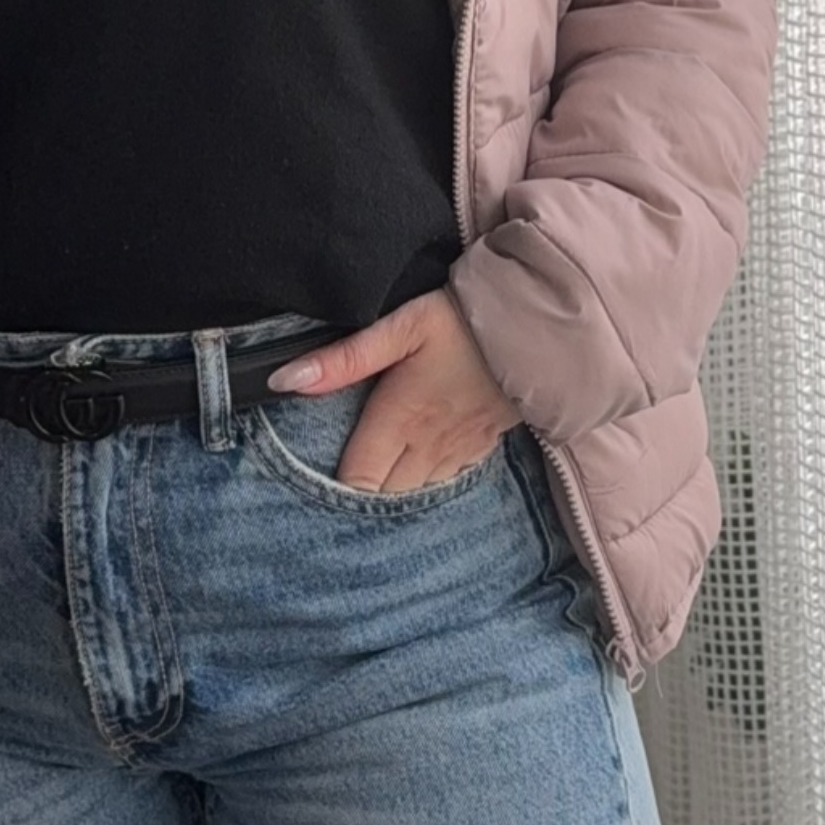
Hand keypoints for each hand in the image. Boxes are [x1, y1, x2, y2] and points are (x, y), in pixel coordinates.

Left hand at [267, 288, 524, 492]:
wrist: (538, 329)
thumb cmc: (463, 322)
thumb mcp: (400, 328)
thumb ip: (345, 359)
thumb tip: (285, 380)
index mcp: (400, 420)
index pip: (357, 482)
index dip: (329, 496)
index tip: (306, 495)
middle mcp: (427, 447)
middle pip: (383, 498)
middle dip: (357, 501)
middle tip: (328, 497)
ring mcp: (457, 453)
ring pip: (414, 495)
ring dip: (390, 497)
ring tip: (366, 490)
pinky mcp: (482, 448)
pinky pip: (445, 484)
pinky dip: (423, 487)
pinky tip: (411, 475)